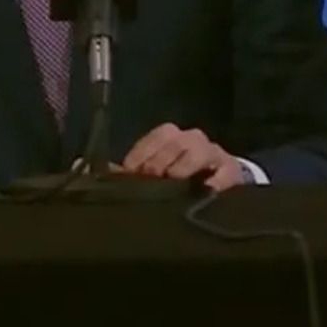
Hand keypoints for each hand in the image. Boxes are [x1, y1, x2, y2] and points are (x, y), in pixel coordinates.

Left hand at [121, 123, 244, 191]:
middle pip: (174, 143)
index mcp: (170, 135)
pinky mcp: (231, 171)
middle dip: (159, 163)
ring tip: (174, 181)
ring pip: (198, 152)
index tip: (131, 174)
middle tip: (150, 182)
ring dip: (182, 168)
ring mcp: (212, 153)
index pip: (153, 139)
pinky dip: (214, 182)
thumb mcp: (154, 168)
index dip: (140, 156)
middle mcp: (191, 138)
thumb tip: (95, 169)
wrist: (219, 179)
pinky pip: (223, 174)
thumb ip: (129, 169)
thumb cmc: (179, 173)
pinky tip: (205, 191)